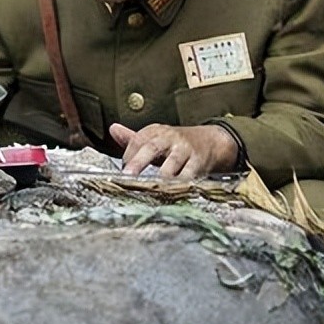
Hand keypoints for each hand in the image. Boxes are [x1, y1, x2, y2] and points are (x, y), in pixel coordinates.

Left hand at [108, 122, 239, 178]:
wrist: (211, 141)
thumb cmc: (175, 144)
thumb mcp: (155, 138)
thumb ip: (132, 138)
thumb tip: (112, 129)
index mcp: (156, 131)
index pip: (137, 141)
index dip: (128, 156)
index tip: (122, 172)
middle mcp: (169, 138)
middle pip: (152, 148)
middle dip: (139, 162)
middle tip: (127, 175)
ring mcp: (185, 150)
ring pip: (172, 163)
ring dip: (161, 176)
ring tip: (151, 188)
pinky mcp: (199, 163)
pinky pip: (189, 175)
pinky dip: (181, 184)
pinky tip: (172, 193)